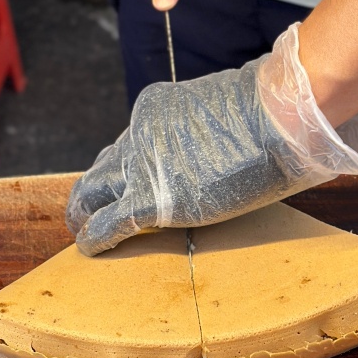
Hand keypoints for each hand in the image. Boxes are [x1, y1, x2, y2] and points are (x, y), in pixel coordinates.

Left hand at [66, 24, 357, 254]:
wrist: (278, 117)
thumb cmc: (271, 112)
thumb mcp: (222, 111)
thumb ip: (206, 130)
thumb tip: (217, 151)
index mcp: (154, 109)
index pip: (128, 142)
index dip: (124, 166)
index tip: (124, 182)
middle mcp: (140, 134)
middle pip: (102, 166)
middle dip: (92, 190)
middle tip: (86, 210)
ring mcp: (143, 166)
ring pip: (93, 191)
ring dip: (83, 213)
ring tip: (80, 230)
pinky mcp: (153, 199)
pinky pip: (110, 223)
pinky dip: (95, 237)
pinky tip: (89, 248)